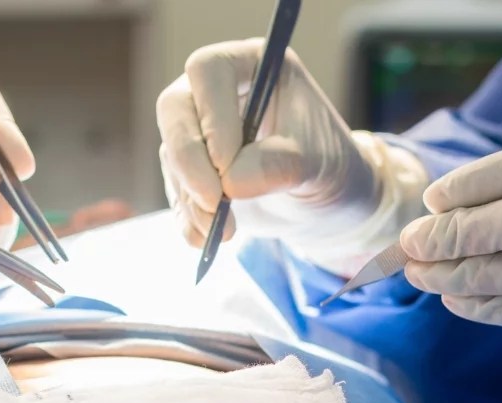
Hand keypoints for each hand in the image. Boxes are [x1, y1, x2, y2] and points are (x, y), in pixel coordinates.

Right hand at [157, 39, 427, 274]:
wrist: (327, 201)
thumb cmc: (330, 166)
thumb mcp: (317, 163)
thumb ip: (278, 165)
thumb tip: (230, 182)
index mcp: (252, 65)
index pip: (209, 72)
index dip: (210, 116)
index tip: (226, 164)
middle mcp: (217, 90)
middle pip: (175, 109)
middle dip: (189, 161)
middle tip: (213, 203)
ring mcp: (199, 130)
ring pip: (172, 153)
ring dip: (192, 197)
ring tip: (225, 231)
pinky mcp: (191, 168)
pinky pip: (175, 188)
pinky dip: (187, 217)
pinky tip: (207, 239)